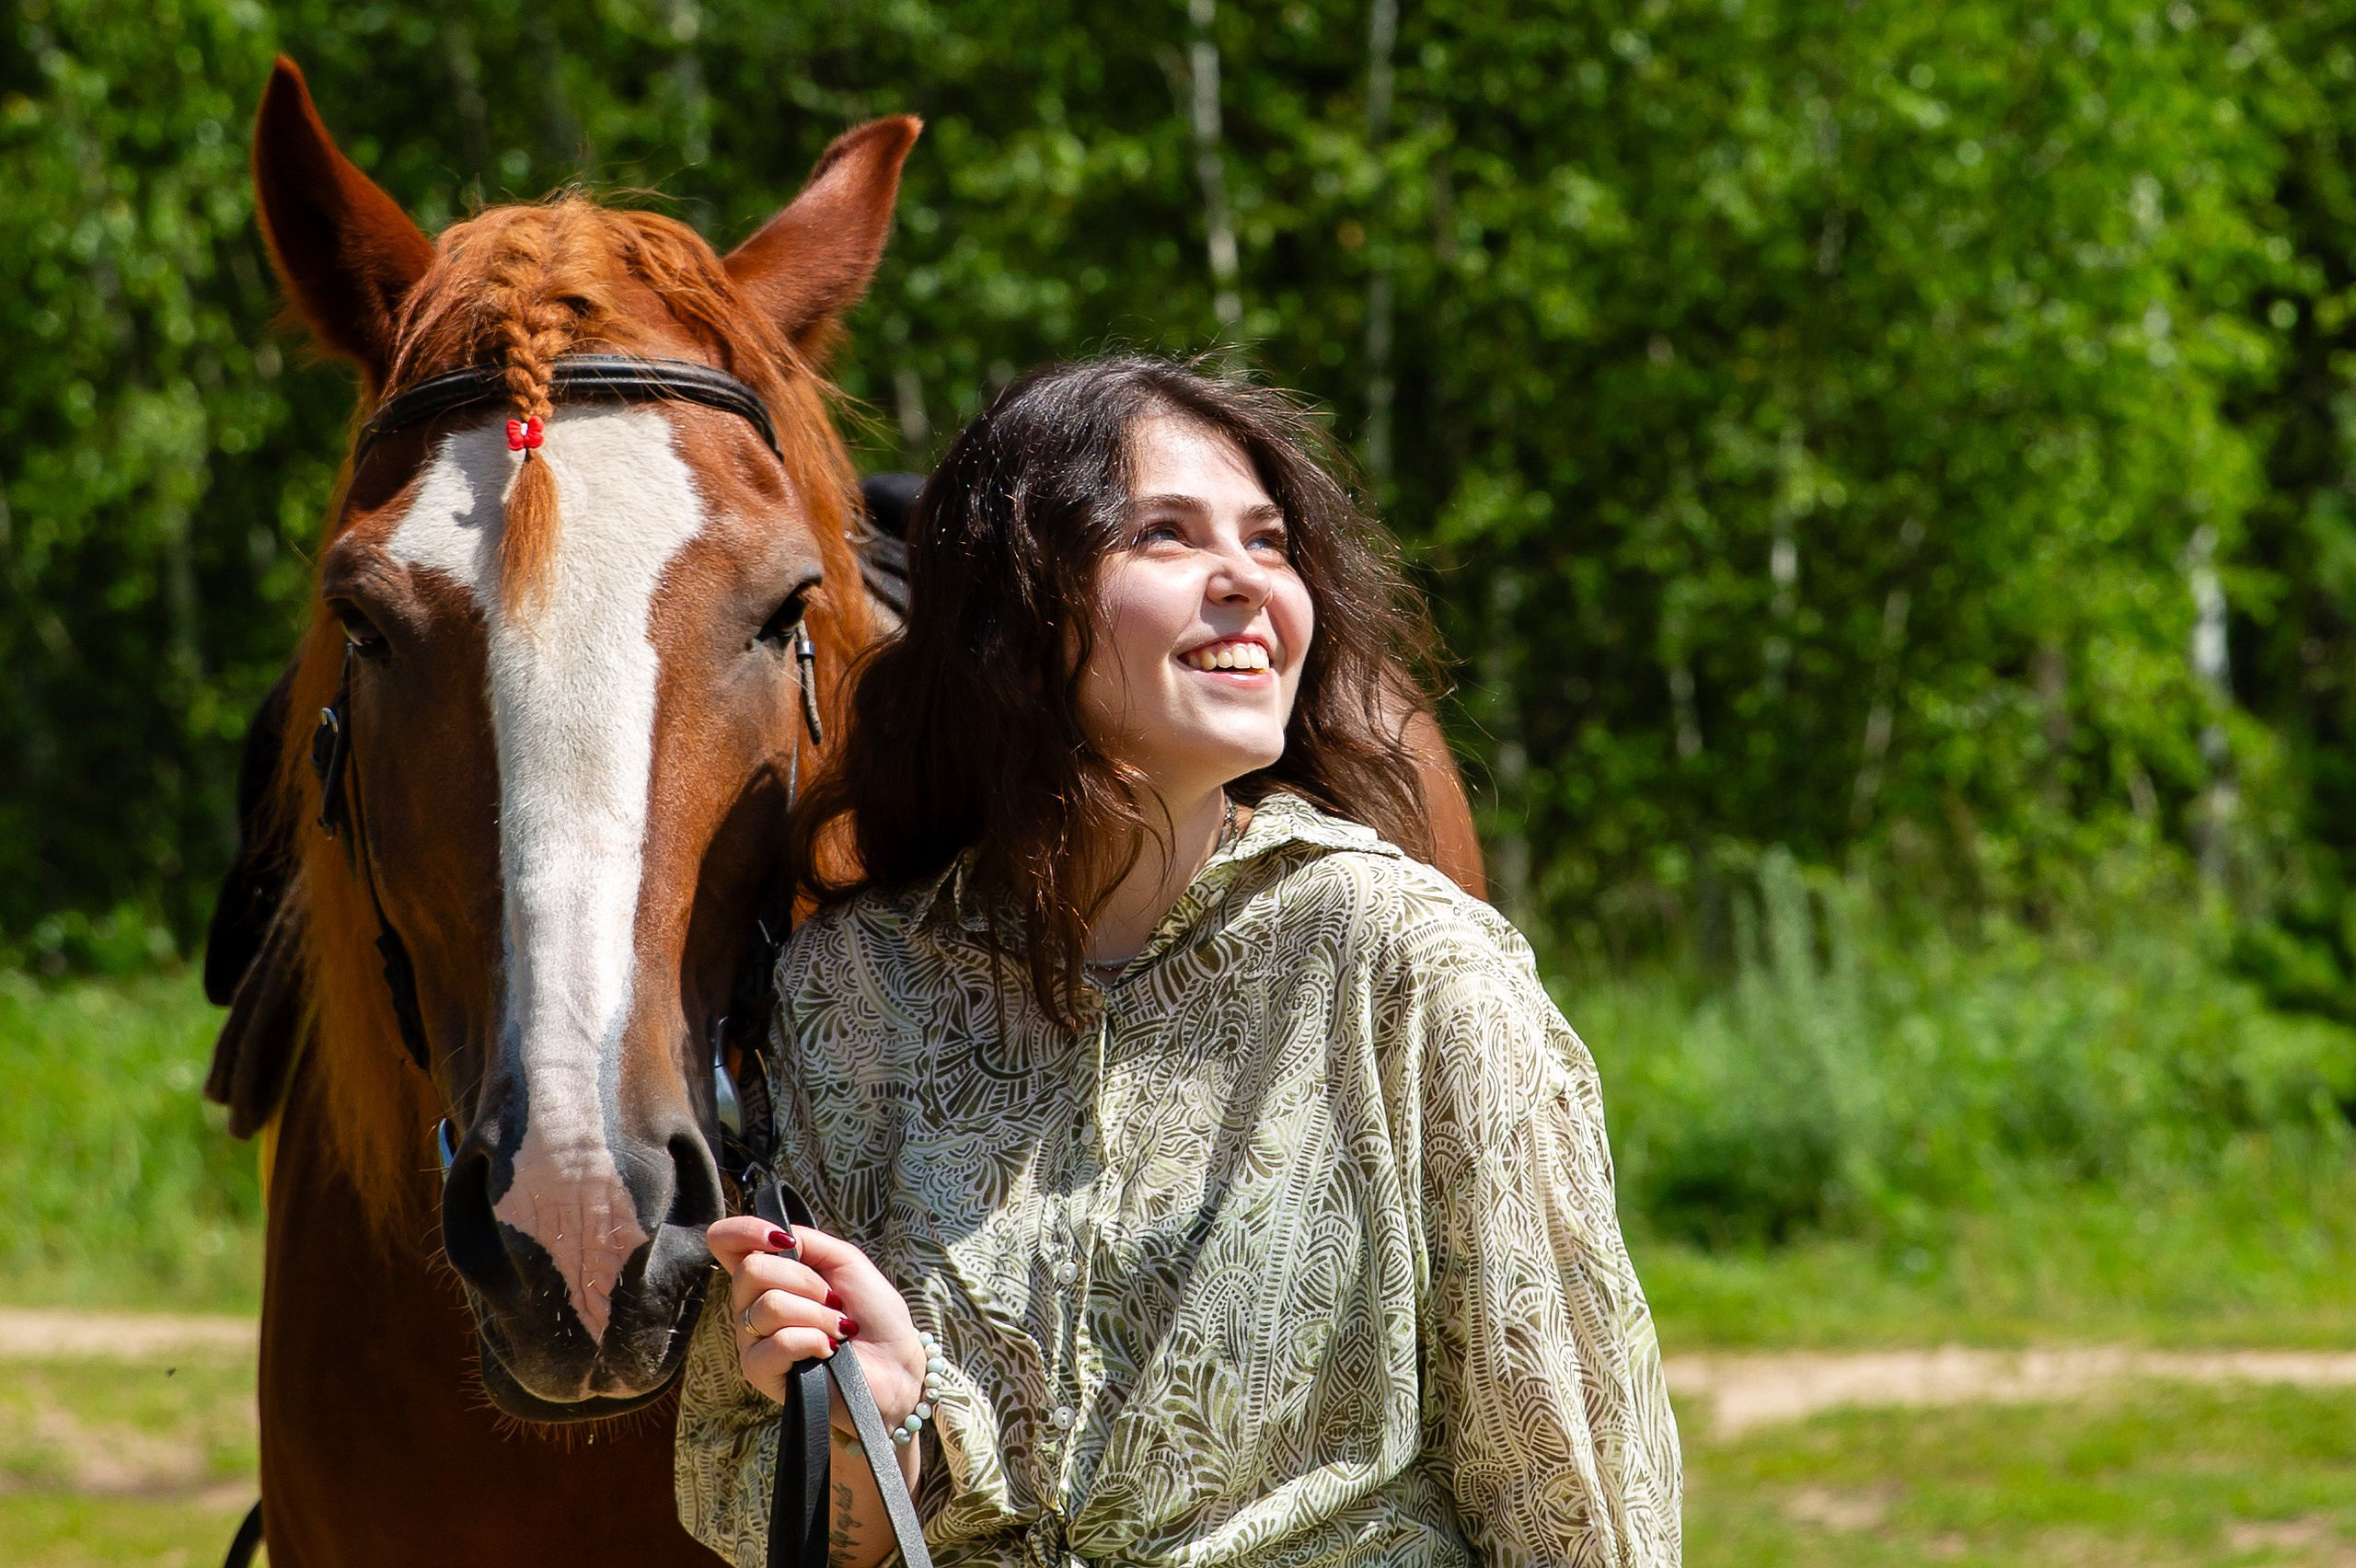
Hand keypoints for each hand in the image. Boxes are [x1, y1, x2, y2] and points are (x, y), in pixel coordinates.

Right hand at [706, 1216, 928, 1434]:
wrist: (894, 1365)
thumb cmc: (872, 1314)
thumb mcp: (845, 1261)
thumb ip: (807, 1242)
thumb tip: (776, 1236)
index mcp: (769, 1274)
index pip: (725, 1241)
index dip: (744, 1230)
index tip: (781, 1239)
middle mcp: (751, 1304)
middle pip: (751, 1270)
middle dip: (805, 1281)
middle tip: (832, 1301)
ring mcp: (752, 1338)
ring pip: (770, 1306)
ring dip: (817, 1315)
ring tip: (836, 1329)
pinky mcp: (760, 1371)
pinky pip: (779, 1341)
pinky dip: (813, 1340)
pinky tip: (827, 1350)